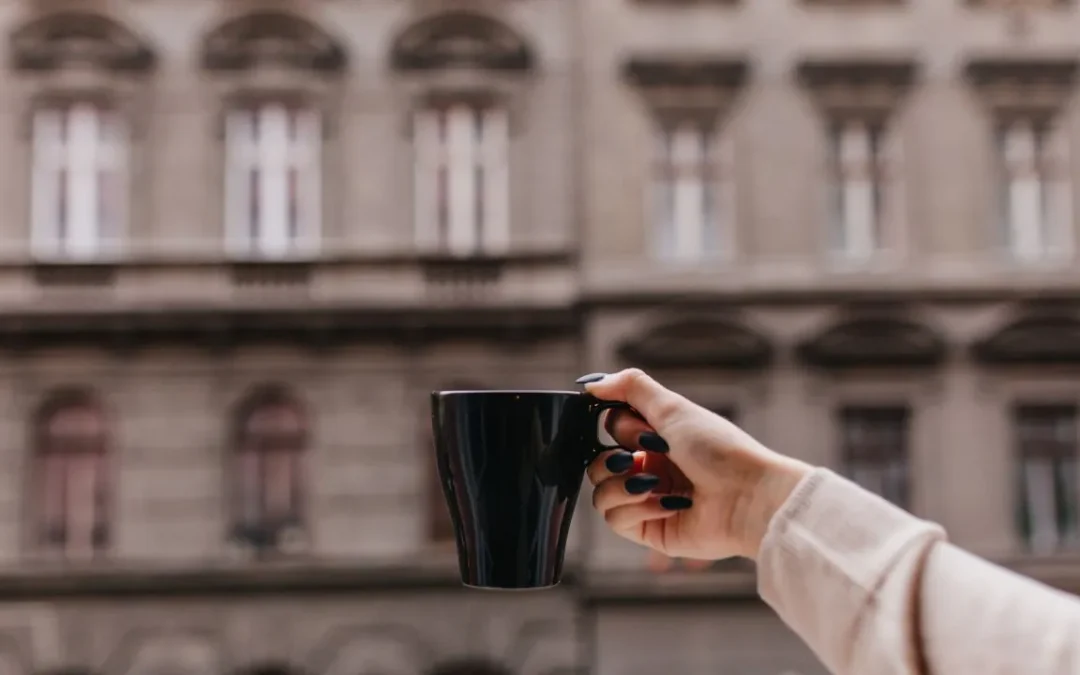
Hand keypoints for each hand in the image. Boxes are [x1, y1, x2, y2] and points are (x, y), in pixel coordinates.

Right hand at [580, 368, 812, 560]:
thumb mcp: (673, 407)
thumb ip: (630, 387)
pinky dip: (637, 508)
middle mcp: (650, 469)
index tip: (643, 430)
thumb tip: (590, 383)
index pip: (610, 430)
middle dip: (612, 460)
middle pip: (598, 464)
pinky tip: (668, 504)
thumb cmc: (719, 449)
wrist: (749, 495)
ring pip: (600, 494)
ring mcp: (648, 500)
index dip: (618, 429)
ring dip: (622, 486)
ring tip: (652, 484)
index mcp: (656, 438)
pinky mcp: (651, 530)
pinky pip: (616, 520)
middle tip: (641, 458)